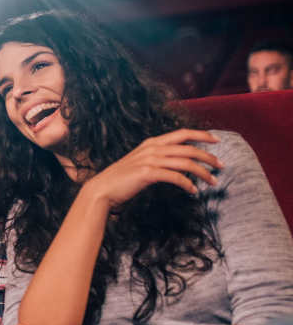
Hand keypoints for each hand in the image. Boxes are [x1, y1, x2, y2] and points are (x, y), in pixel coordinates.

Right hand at [82, 129, 221, 208]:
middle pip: (189, 148)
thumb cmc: (121, 180)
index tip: (217, 141)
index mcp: (151, 142)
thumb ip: (156, 159)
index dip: (202, 135)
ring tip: (213, 182)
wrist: (101, 190)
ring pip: (186, 163)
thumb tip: (176, 163)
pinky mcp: (147, 174)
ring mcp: (149, 160)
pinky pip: (176, 177)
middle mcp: (152, 148)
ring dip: (203, 173)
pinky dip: (188, 184)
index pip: (182, 133)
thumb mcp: (140, 163)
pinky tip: (193, 191)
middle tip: (221, 166)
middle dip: (208, 157)